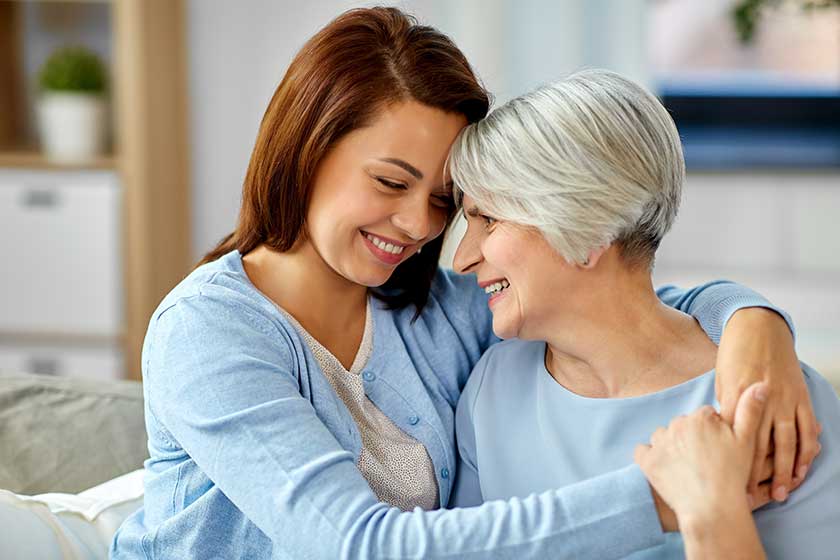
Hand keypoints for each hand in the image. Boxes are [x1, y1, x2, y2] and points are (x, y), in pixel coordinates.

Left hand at [635, 383, 767, 523]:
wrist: (712, 508)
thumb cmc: (733, 476)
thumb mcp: (748, 442)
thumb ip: (750, 410)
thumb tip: (760, 384)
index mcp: (701, 417)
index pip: (705, 416)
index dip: (714, 432)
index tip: (720, 448)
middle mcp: (678, 424)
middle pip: (684, 425)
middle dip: (692, 438)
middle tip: (704, 460)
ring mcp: (660, 442)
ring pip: (664, 437)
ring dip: (671, 446)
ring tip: (686, 466)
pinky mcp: (647, 460)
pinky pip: (642, 451)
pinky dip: (650, 457)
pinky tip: (663, 466)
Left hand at [715, 308, 819, 502]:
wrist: (759, 326)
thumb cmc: (733, 354)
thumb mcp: (721, 380)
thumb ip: (724, 407)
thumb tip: (720, 434)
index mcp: (736, 395)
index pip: (733, 437)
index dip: (730, 462)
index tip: (725, 483)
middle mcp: (762, 399)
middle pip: (759, 444)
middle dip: (755, 474)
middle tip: (751, 499)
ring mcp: (785, 398)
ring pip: (787, 442)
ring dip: (785, 470)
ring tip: (781, 493)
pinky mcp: (801, 396)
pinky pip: (806, 429)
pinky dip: (806, 451)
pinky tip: (803, 470)